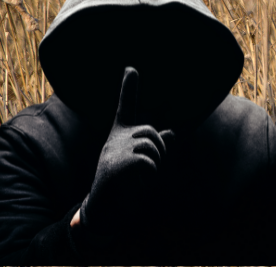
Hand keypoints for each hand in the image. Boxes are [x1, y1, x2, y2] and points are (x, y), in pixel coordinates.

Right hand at [76, 67, 173, 235]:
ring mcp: (114, 150)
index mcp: (120, 135)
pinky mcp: (116, 164)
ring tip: (136, 177)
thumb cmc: (123, 182)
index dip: (128, 87)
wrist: (102, 207)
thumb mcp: (141, 161)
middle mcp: (116, 138)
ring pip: (152, 148)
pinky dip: (149, 175)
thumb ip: (156, 145)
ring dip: (153, 164)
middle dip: (157, 152)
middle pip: (152, 134)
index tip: (131, 68)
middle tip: (144, 169)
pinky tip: (133, 182)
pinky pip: (149, 163)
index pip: (125, 106)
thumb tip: (172, 132)